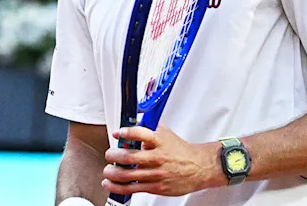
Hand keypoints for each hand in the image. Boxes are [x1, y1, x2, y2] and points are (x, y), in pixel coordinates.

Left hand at [101, 125, 223, 196]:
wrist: (198, 168)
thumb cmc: (179, 150)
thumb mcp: (164, 133)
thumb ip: (147, 126)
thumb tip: (130, 119)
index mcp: (159, 141)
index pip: (141, 133)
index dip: (126, 132)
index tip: (117, 133)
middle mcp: (157, 158)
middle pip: (129, 157)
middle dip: (113, 155)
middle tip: (109, 154)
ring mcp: (156, 174)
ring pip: (127, 175)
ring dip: (112, 172)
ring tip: (108, 170)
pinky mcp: (155, 187)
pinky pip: (132, 188)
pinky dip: (117, 186)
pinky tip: (110, 183)